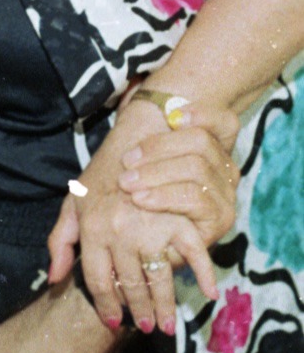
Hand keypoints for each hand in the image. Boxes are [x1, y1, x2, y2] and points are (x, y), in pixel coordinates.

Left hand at [47, 103, 234, 332]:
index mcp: (91, 227)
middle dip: (138, 310)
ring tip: (168, 323)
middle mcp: (117, 229)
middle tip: (147, 328)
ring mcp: (148, 225)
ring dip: (164, 302)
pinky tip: (207, 292)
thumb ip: (60, 240)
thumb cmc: (104, 171)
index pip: (97, 279)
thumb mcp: (74, 201)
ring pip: (157, 275)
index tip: (114, 323)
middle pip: (128, 284)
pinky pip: (191, 252)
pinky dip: (202, 272)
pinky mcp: (176, 216)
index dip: (106, 304)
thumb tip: (54, 278)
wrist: (138, 133)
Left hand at [116, 118, 239, 238]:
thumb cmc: (140, 191)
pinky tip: (141, 200)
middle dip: (158, 147)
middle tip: (126, 161)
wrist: (145, 241)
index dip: (202, 113)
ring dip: (156, 174)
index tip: (171, 116)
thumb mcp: (143, 159)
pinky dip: (165, 196)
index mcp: (215, 147)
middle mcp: (227, 168)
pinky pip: (196, 199)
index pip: (224, 121)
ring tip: (127, 183)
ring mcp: (227, 194)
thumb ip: (159, 134)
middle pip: (201, 141)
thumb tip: (170, 111)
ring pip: (196, 168)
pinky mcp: (221, 219)